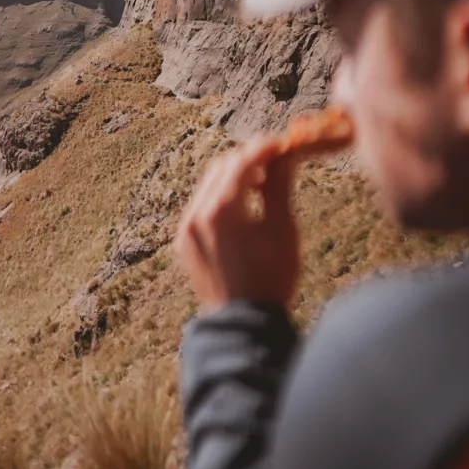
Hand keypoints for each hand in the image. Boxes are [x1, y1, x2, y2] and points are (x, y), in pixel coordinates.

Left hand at [173, 137, 299, 308]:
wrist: (243, 324)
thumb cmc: (271, 278)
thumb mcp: (282, 230)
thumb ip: (279, 187)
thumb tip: (285, 155)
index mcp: (222, 210)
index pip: (242, 161)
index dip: (265, 148)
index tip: (284, 144)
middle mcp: (197, 214)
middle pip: (222, 167)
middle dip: (248, 159)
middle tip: (276, 162)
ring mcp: (186, 228)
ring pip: (209, 184)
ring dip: (234, 177)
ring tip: (262, 185)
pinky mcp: (184, 240)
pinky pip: (200, 205)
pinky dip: (220, 198)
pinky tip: (243, 208)